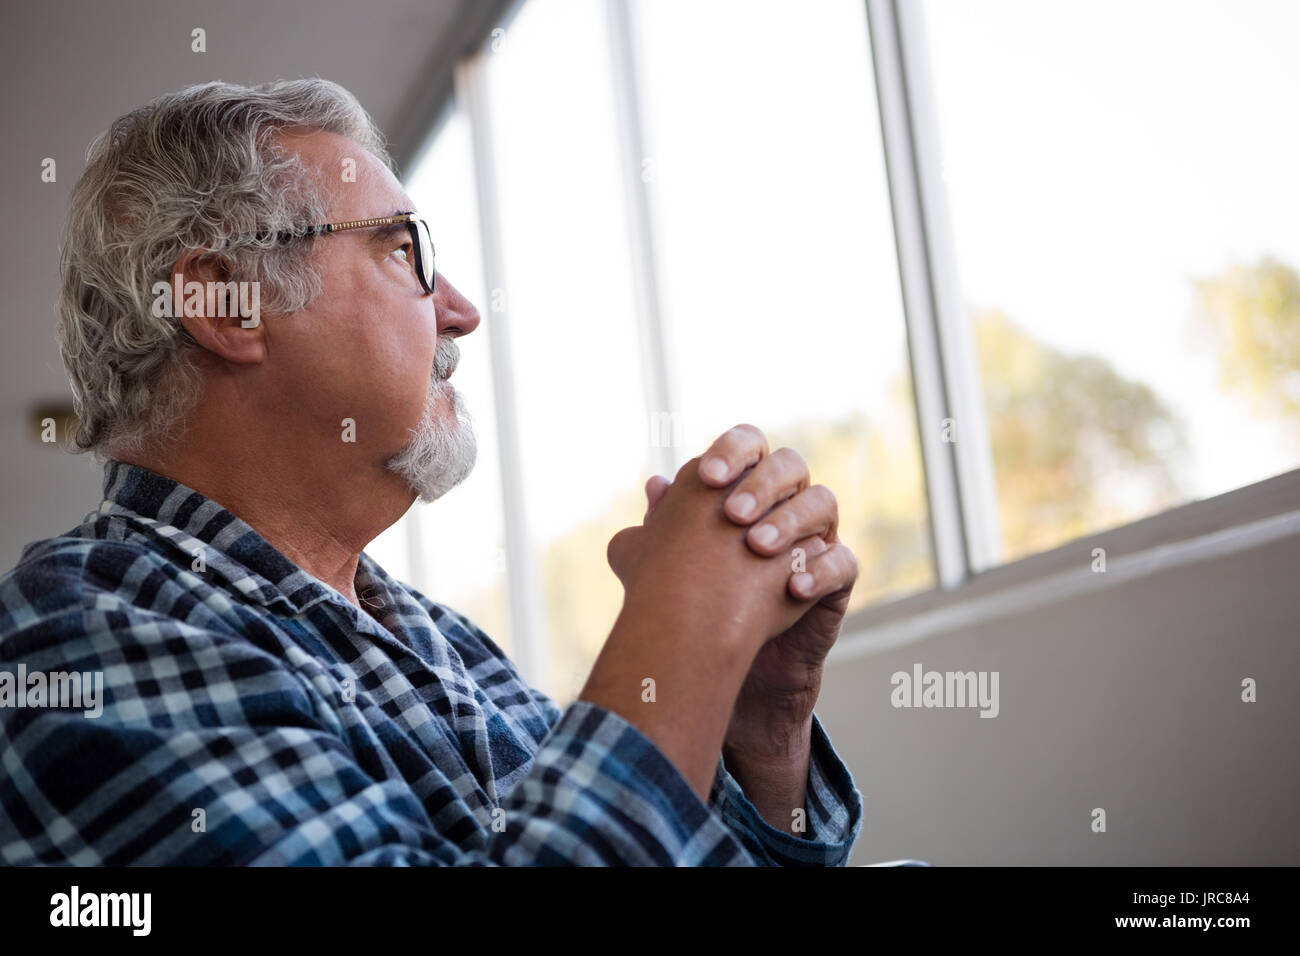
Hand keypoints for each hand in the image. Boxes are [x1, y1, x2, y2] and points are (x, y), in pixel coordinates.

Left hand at [644, 424, 859, 758]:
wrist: (728, 661)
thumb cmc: (699, 599)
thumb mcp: (669, 564)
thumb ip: (662, 526)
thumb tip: (655, 485)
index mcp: (744, 487)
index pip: (749, 444)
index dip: (733, 451)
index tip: (707, 476)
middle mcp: (783, 503)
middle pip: (790, 464)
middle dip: (763, 484)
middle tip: (733, 515)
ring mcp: (814, 537)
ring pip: (823, 502)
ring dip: (790, 520)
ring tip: (757, 548)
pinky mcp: (836, 578)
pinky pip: (844, 562)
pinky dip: (820, 570)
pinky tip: (791, 587)